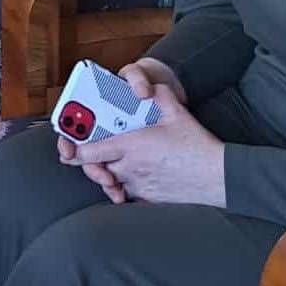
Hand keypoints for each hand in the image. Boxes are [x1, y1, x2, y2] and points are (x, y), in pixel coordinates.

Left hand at [56, 76, 223, 206]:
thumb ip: (158, 95)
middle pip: (96, 169)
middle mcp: (130, 168)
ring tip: (110, 167)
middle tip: (90, 155)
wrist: (218, 177)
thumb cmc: (196, 145)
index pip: (89, 152)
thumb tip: (150, 87)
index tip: (68, 147)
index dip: (74, 150)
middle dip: (91, 163)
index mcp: (130, 146)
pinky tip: (129, 179)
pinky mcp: (150, 198)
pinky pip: (128, 194)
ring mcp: (139, 186)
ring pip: (112, 181)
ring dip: (108, 175)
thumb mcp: (176, 112)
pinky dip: (124, 188)